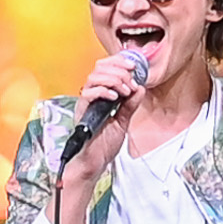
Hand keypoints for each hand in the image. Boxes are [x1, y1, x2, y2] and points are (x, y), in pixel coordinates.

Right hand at [61, 54, 148, 185]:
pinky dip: (103, 91)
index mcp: (101, 94)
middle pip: (100, 68)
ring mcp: (86, 103)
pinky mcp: (82, 111)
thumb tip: (140, 88)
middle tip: (131, 82)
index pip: (106, 67)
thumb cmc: (104, 144)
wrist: (94, 162)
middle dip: (119, 70)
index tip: (134, 65)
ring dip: (113, 79)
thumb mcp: (123, 121)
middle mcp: (91, 95)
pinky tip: (115, 98)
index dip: (119, 62)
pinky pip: (88, 93)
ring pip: (94, 77)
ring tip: (125, 91)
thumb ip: (130, 105)